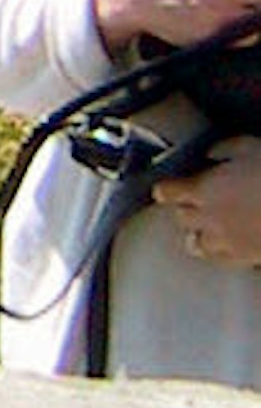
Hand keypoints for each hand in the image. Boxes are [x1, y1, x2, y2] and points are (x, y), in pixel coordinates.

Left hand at [150, 142, 260, 272]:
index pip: (169, 192)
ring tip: (199, 231)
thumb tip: (210, 154)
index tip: (162, 190)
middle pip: (181, 219)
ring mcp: (227, 241)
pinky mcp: (245, 258)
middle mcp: (209, 218)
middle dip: (182, 210)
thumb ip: (222, 149)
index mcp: (204, 189)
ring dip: (196, 235)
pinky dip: (219, 254)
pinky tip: (225, 247)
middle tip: (187, 205)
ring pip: (197, 245)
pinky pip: (222, 260)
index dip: (164, 190)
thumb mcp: (246, 147)